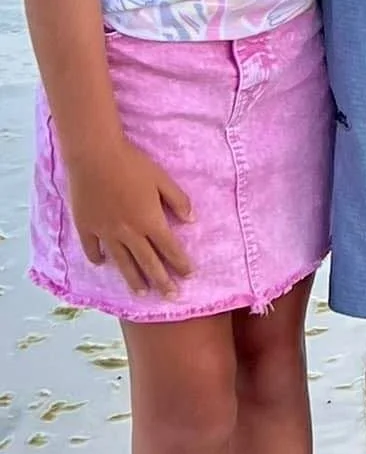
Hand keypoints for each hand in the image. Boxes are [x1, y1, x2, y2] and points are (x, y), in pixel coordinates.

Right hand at [67, 138, 193, 296]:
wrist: (94, 157)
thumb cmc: (132, 164)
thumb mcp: (162, 178)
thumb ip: (178, 200)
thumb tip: (192, 220)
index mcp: (150, 220)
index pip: (169, 248)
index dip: (181, 263)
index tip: (190, 275)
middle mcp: (129, 233)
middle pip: (148, 262)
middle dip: (162, 281)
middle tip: (171, 297)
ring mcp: (106, 233)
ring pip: (122, 262)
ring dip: (133, 279)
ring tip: (142, 292)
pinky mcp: (86, 227)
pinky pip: (94, 249)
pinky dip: (99, 258)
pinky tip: (103, 264)